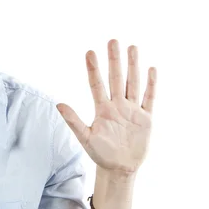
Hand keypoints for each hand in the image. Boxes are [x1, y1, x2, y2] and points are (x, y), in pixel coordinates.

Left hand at [56, 39, 156, 175]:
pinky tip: (151, 70)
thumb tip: (58, 103)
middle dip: (114, 60)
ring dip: (133, 66)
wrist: (119, 168)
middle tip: (113, 40)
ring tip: (132, 47)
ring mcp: (132, 110)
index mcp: (102, 109)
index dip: (93, 69)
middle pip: (115, 78)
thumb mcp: (85, 137)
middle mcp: (117, 105)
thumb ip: (73, 120)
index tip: (90, 52)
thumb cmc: (100, 153)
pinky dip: (151, 85)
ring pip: (132, 83)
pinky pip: (149, 98)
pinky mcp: (145, 119)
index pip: (96, 84)